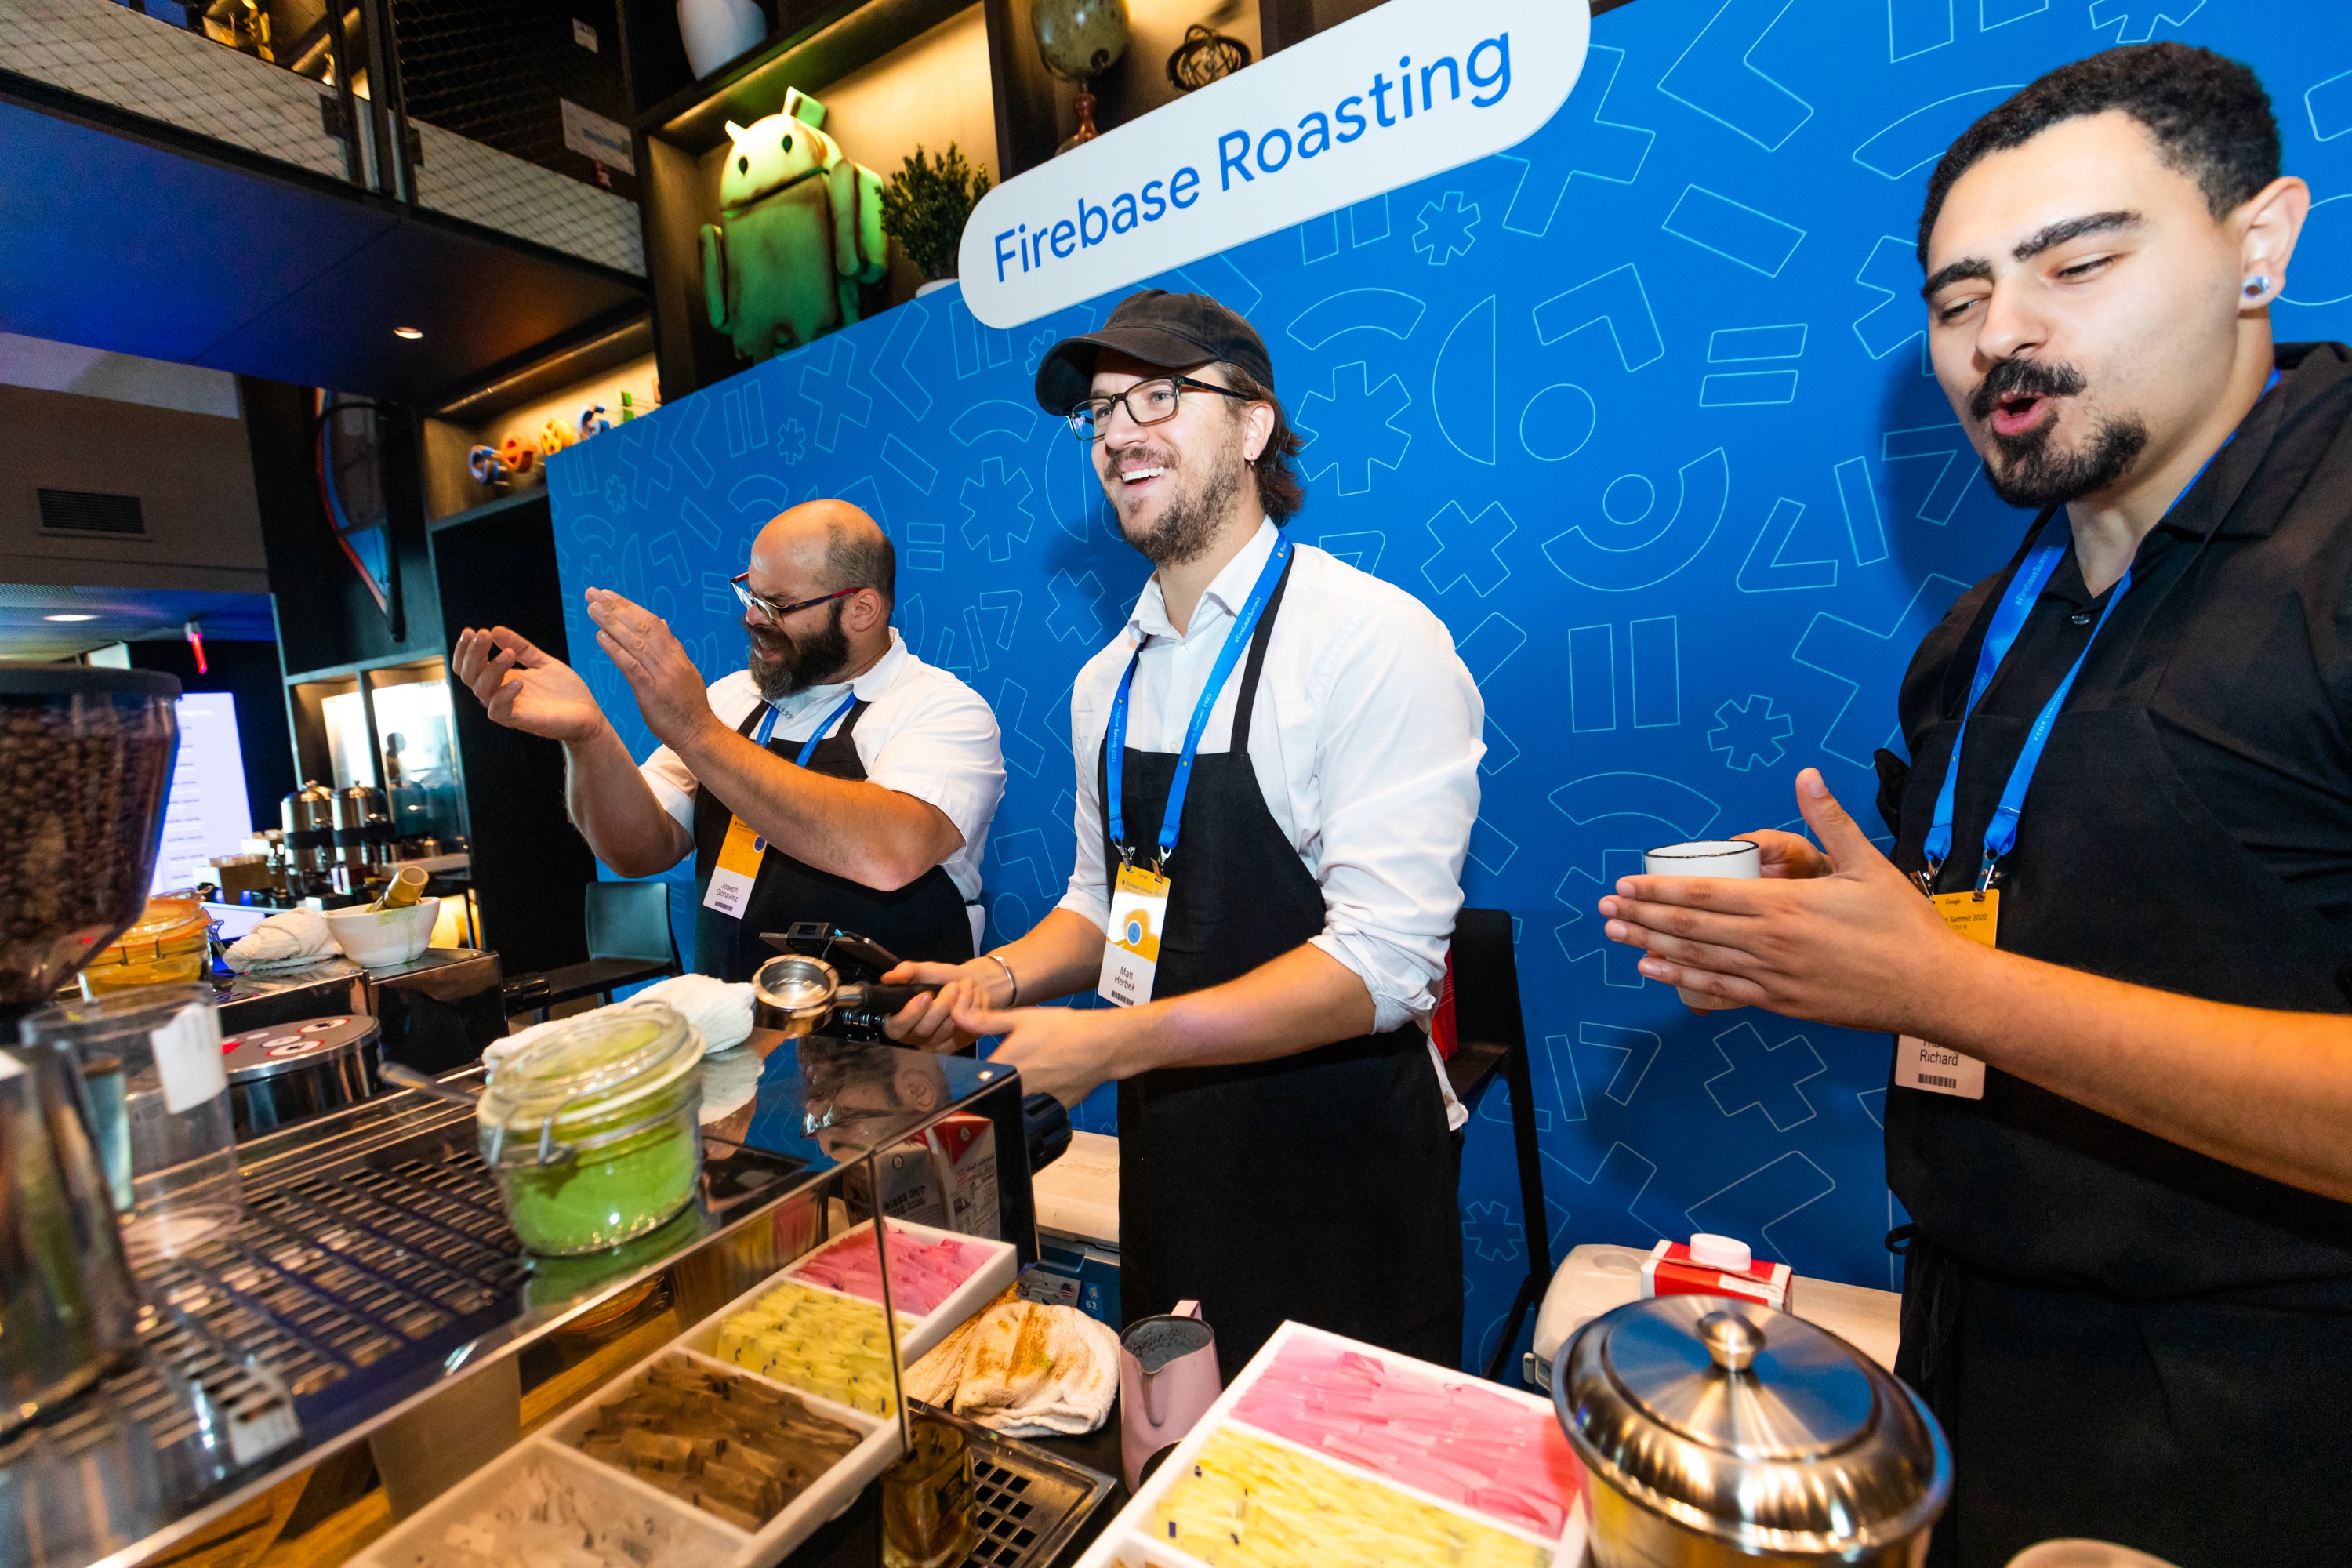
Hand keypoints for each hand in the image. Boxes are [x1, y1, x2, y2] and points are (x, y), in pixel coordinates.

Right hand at [452, 626, 605, 741]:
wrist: (589, 716)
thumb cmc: (564, 691)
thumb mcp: (542, 661)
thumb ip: (520, 647)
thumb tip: (495, 629)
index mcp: (502, 678)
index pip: (470, 665)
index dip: (465, 650)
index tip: (471, 631)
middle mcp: (499, 693)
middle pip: (469, 675)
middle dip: (473, 653)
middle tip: (483, 635)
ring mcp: (509, 707)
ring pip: (482, 690)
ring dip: (492, 668)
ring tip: (508, 654)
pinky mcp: (521, 720)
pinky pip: (499, 710)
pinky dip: (504, 695)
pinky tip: (518, 681)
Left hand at [584, 588, 717, 749]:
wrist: (698, 733)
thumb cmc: (688, 706)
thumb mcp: (684, 672)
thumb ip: (671, 649)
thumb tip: (661, 624)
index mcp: (677, 654)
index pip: (651, 622)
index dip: (629, 607)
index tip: (609, 594)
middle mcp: (671, 660)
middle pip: (642, 626)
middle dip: (616, 607)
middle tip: (593, 593)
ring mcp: (662, 675)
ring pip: (635, 642)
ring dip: (612, 623)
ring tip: (592, 608)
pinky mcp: (652, 692)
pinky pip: (632, 666)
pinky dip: (615, 650)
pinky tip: (600, 637)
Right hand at [879, 960, 998, 1051]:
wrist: (970, 984)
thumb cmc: (940, 979)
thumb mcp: (923, 971)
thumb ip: (905, 972)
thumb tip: (887, 978)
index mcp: (898, 1020)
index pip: (895, 1027)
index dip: (909, 1014)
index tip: (926, 995)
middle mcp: (911, 1036)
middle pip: (922, 1031)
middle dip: (940, 1007)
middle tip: (953, 987)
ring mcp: (930, 1045)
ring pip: (941, 1034)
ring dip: (955, 1010)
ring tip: (962, 990)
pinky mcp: (949, 1047)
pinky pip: (956, 1038)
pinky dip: (965, 1019)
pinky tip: (968, 1005)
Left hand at [948, 999, 1124, 1107]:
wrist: (1102, 1045)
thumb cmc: (1065, 1029)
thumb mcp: (1023, 1018)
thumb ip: (987, 1021)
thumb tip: (958, 1015)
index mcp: (1004, 1065)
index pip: (972, 1077)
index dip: (972, 1073)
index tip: (976, 1069)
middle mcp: (1016, 1088)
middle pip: (992, 1093)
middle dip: (993, 1084)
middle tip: (1006, 1070)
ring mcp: (1035, 1102)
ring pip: (1013, 1103)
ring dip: (1012, 1093)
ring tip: (1029, 1076)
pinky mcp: (1053, 1109)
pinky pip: (1035, 1109)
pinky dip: (1035, 1099)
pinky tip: (1046, 1082)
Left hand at [1597, 769, 1978, 1032]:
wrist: (1931, 986)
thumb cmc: (1901, 924)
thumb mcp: (1865, 862)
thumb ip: (1829, 820)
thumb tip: (1806, 775)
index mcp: (1784, 906)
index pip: (1705, 895)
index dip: (1660, 891)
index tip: (1627, 884)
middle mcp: (1770, 943)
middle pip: (1691, 929)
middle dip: (1643, 916)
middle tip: (1606, 909)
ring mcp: (1773, 977)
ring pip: (1699, 960)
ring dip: (1653, 947)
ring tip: (1618, 936)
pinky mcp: (1782, 1003)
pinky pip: (1723, 991)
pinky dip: (1685, 981)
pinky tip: (1658, 972)